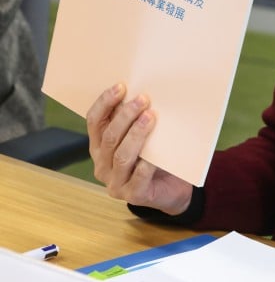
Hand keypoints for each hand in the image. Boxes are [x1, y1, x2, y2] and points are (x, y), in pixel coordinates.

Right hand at [86, 83, 192, 214]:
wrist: (172, 190)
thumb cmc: (156, 158)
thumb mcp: (143, 138)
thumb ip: (136, 121)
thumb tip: (143, 93)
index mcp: (100, 148)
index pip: (94, 122)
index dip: (105, 103)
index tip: (121, 86)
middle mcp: (102, 165)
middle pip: (109, 137)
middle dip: (125, 116)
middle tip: (143, 99)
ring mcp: (116, 183)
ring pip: (122, 155)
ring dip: (136, 134)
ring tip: (150, 117)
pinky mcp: (134, 195)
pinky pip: (139, 176)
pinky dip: (147, 163)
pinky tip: (155, 154)